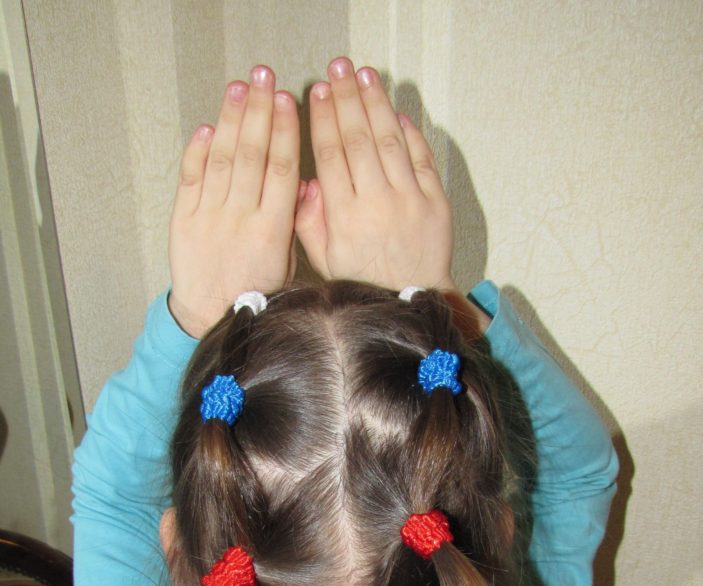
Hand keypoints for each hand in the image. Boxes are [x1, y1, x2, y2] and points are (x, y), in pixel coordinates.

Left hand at [169, 66, 300, 337]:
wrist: (210, 317)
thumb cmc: (256, 293)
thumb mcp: (289, 264)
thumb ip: (295, 223)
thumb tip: (303, 185)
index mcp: (271, 231)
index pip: (280, 169)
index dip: (284, 131)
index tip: (288, 101)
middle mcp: (239, 220)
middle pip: (252, 155)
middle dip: (259, 111)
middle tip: (265, 78)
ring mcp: (208, 218)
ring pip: (222, 159)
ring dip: (232, 120)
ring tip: (240, 89)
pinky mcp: (183, 220)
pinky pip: (191, 178)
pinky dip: (199, 151)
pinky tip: (210, 127)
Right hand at [295, 57, 455, 292]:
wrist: (411, 303)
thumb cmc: (363, 283)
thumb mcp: (325, 261)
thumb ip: (309, 222)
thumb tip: (303, 183)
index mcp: (345, 218)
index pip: (331, 156)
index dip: (323, 119)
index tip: (317, 93)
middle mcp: (377, 204)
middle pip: (359, 139)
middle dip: (347, 99)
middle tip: (338, 70)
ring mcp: (409, 201)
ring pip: (389, 141)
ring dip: (376, 105)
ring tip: (364, 76)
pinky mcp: (434, 202)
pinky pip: (420, 158)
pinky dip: (409, 132)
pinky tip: (396, 113)